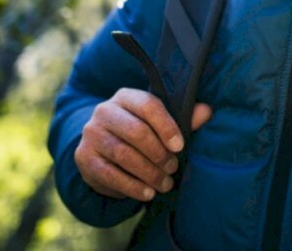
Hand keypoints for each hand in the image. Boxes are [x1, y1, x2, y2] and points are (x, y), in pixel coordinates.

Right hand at [74, 88, 212, 201]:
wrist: (102, 148)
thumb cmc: (139, 133)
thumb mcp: (158, 123)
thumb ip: (183, 118)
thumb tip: (207, 111)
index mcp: (126, 97)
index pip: (148, 105)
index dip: (167, 126)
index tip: (180, 146)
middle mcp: (105, 111)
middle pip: (136, 131)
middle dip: (159, 154)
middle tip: (173, 168)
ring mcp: (92, 134)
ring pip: (124, 154)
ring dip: (149, 173)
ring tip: (165, 184)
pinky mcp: (84, 158)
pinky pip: (110, 174)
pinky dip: (132, 187)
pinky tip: (148, 193)